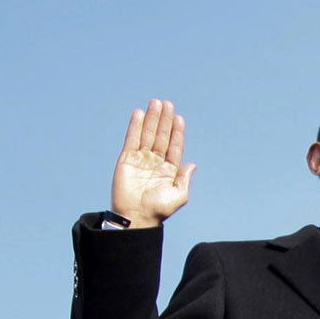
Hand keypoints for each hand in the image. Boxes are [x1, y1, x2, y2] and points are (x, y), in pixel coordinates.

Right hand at [111, 100, 196, 227]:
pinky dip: (135, 126)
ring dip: (152, 119)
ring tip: (156, 103)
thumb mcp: (179, 195)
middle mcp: (155, 161)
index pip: (174, 146)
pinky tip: (139, 114)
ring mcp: (141, 159)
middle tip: (167, 103)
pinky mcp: (126, 158)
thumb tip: (193, 164)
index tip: (179, 118)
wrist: (137, 216)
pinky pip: (132, 139)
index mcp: (169, 169)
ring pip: (147, 134)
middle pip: (161, 136)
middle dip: (164, 120)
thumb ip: (185, 178)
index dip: (177, 132)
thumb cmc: (159, 209)